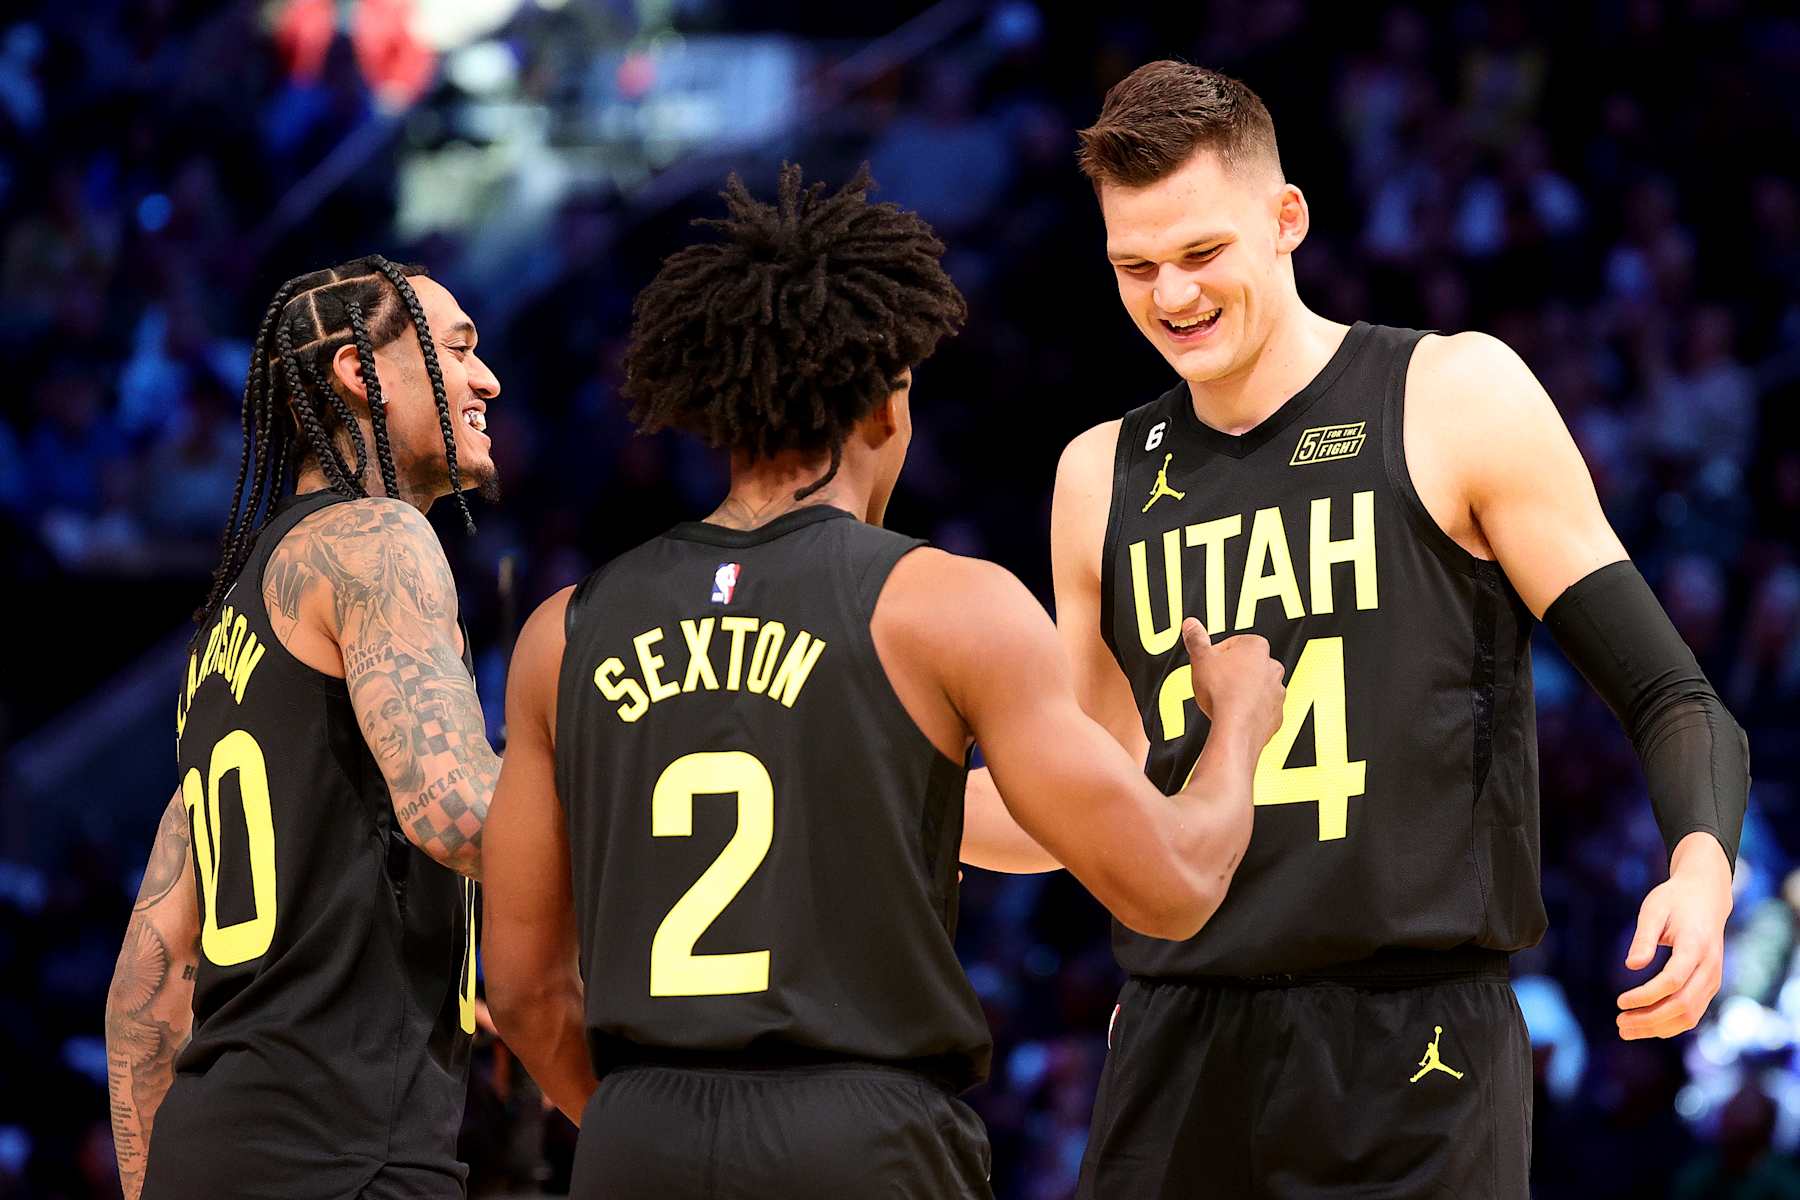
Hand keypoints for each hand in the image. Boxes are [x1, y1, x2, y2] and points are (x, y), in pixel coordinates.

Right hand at [1183, 618, 1283, 748]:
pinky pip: (1262, 708)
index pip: (1233, 643)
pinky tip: (1234, 715)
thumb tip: (1191, 624)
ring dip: (1243, 691)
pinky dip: (1251, 711)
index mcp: (1256, 646)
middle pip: (1247, 664)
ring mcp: (1278, 691)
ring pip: (1257, 686)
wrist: (1236, 728)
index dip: (1217, 655)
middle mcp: (1272, 666)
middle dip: (1232, 672)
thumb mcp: (1200, 659)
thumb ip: (1196, 639)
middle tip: (1215, 683)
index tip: (1209, 665)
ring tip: (1224, 700)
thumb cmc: (1222, 692)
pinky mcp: (1277, 714)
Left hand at [1617, 832, 1732, 1039]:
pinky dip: (1671, 1024)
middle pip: (1683, 1005)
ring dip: (1658, 1027)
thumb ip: (1643, 937)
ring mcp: (1713, 978)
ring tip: (1626, 1030)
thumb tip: (1631, 965)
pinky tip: (1646, 1026)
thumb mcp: (1654, 910)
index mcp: (1696, 946)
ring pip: (1690, 1015)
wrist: (1706, 897)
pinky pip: (1694, 1012)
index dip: (1647, 995)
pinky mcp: (1710, 985)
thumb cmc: (1675, 900)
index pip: (1673, 981)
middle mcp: (1710, 967)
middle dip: (1650, 1019)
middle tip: (1619, 1024)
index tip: (1620, 1001)